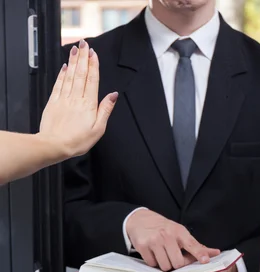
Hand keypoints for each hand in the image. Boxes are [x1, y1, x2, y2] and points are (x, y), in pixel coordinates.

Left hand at [39, 40, 117, 159]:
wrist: (54, 145)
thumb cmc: (77, 141)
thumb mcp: (98, 129)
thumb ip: (105, 110)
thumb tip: (113, 96)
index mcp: (88, 105)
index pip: (92, 80)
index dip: (93, 65)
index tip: (93, 54)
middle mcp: (76, 98)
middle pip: (80, 74)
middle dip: (83, 57)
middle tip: (84, 44)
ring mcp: (64, 99)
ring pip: (69, 76)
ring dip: (73, 61)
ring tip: (75, 49)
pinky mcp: (53, 102)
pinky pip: (59, 84)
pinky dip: (62, 74)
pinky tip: (64, 67)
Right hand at [126, 209, 219, 270]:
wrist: (139, 219)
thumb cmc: (163, 228)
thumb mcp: (180, 232)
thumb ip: (196, 245)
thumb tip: (215, 253)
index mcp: (180, 232)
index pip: (192, 244)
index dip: (199, 254)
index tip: (205, 261)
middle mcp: (167, 235)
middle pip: (178, 263)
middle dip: (176, 264)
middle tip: (172, 256)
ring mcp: (154, 240)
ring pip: (165, 266)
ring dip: (164, 264)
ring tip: (161, 254)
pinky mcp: (143, 246)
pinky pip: (152, 264)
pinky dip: (153, 262)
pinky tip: (152, 253)